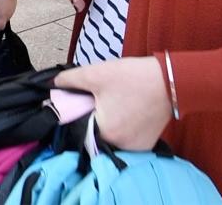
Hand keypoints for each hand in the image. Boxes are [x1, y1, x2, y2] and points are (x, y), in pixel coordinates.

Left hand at [54, 57, 172, 150]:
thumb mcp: (94, 74)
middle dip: (89, 118)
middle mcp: (120, 146)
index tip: (76, 103)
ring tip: (111, 105)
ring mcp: (135, 148)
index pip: (76, 128)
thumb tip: (49, 84)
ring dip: (104, 124)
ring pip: (108, 137)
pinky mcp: (145, 145)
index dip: (73, 114)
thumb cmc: (133, 77)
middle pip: (92, 134)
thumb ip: (68, 80)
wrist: (171, 80)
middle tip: (96, 101)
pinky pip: (123, 139)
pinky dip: (119, 128)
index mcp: (105, 132)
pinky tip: (123, 112)